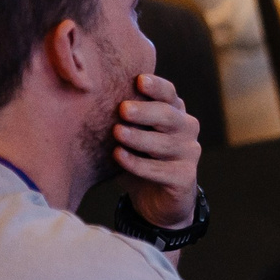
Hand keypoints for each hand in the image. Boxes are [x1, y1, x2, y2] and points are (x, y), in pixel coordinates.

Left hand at [114, 72, 201, 227]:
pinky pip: (161, 169)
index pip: (169, 94)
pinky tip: (119, 156)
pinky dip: (138, 164)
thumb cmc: (138, 156)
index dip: (156, 87)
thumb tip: (90, 96)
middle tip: (123, 109)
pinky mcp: (186, 177)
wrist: (156, 198)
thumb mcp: (132, 132)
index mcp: (174, 111)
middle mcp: (187, 129)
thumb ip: (124, 117)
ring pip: (165, 143)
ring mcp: (190, 153)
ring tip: (117, 133)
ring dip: (139, 138)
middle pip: (169, 116)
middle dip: (146, 111)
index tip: (138, 80)